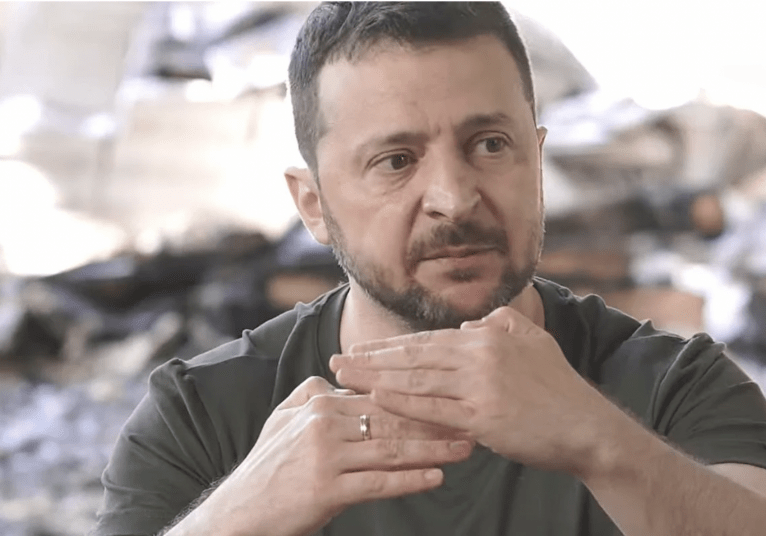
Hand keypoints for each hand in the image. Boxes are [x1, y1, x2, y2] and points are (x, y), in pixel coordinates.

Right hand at [188, 376, 472, 535]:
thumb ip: (311, 395)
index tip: (451, 397)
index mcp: (320, 403)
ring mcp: (325, 455)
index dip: (418, 398)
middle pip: (392, 419)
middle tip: (472, 420)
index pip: (380, 397)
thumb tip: (337, 380)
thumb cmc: (268, 466)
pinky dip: (409, 481)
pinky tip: (436, 478)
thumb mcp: (283, 419)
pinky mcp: (326, 489)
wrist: (240, 512)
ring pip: (391, 448)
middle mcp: (324, 423)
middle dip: (435, 421)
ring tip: (465, 448)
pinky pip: (377, 483)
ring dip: (433, 449)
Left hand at [330, 307, 606, 476]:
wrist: (587, 426)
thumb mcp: (533, 340)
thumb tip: (473, 323)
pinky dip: (401, 404)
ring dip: (374, 379)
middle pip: (413, 357)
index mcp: (487, 336)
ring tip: (343, 378)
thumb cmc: (559, 386)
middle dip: (370, 359)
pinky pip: (432, 410)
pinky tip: (375, 400)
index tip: (360, 349)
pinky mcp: (483, 417)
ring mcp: (480, 386)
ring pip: (416, 380)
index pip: (427, 340)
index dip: (389, 346)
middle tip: (335, 361)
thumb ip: (501, 324)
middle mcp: (480, 354)